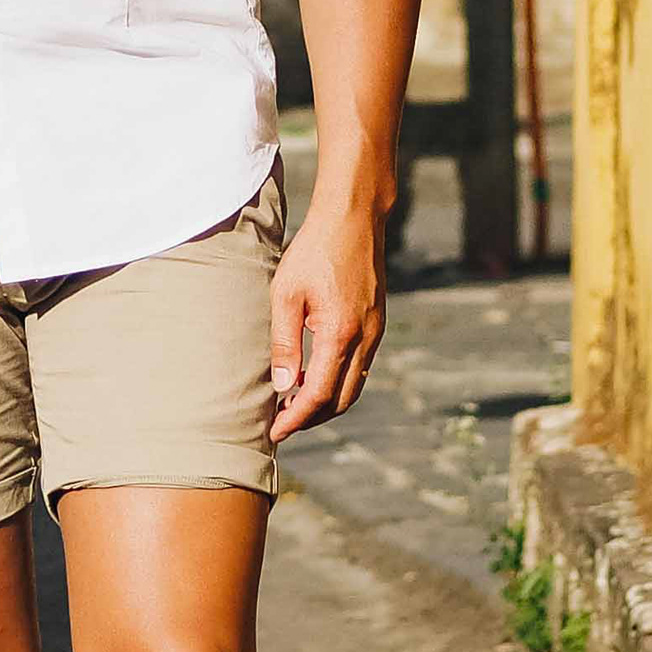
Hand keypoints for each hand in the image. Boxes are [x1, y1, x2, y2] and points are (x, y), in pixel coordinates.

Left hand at [266, 191, 387, 441]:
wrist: (353, 219)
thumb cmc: (313, 252)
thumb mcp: (286, 293)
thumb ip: (283, 342)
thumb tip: (282, 386)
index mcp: (340, 335)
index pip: (317, 395)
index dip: (295, 419)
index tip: (275, 432)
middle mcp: (365, 339)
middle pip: (341, 399)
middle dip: (312, 418)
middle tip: (282, 423)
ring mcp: (375, 332)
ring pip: (354, 386)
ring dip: (326, 403)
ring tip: (295, 406)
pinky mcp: (377, 323)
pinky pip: (361, 366)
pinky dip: (339, 382)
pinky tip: (315, 376)